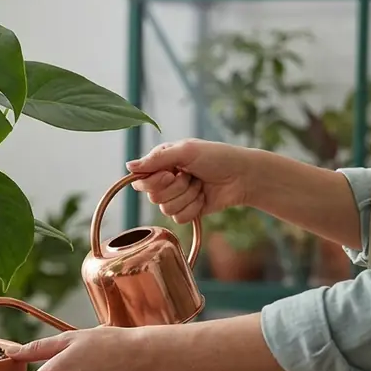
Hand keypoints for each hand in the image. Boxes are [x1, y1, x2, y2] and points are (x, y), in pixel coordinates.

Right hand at [125, 139, 254, 223]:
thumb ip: (156, 159)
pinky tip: (204, 197)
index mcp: (162, 163)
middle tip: (191, 176)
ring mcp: (176, 197)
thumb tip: (128, 166)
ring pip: (166, 209)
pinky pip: (179, 218)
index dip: (154, 181)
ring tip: (200, 185)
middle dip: (176, 188)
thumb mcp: (186, 151)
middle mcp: (165, 181)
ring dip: (188, 197)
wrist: (243, 176)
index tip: (171, 173)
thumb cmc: (217, 157)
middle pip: (153, 197)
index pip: (141, 181)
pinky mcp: (187, 211)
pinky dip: (194, 208)